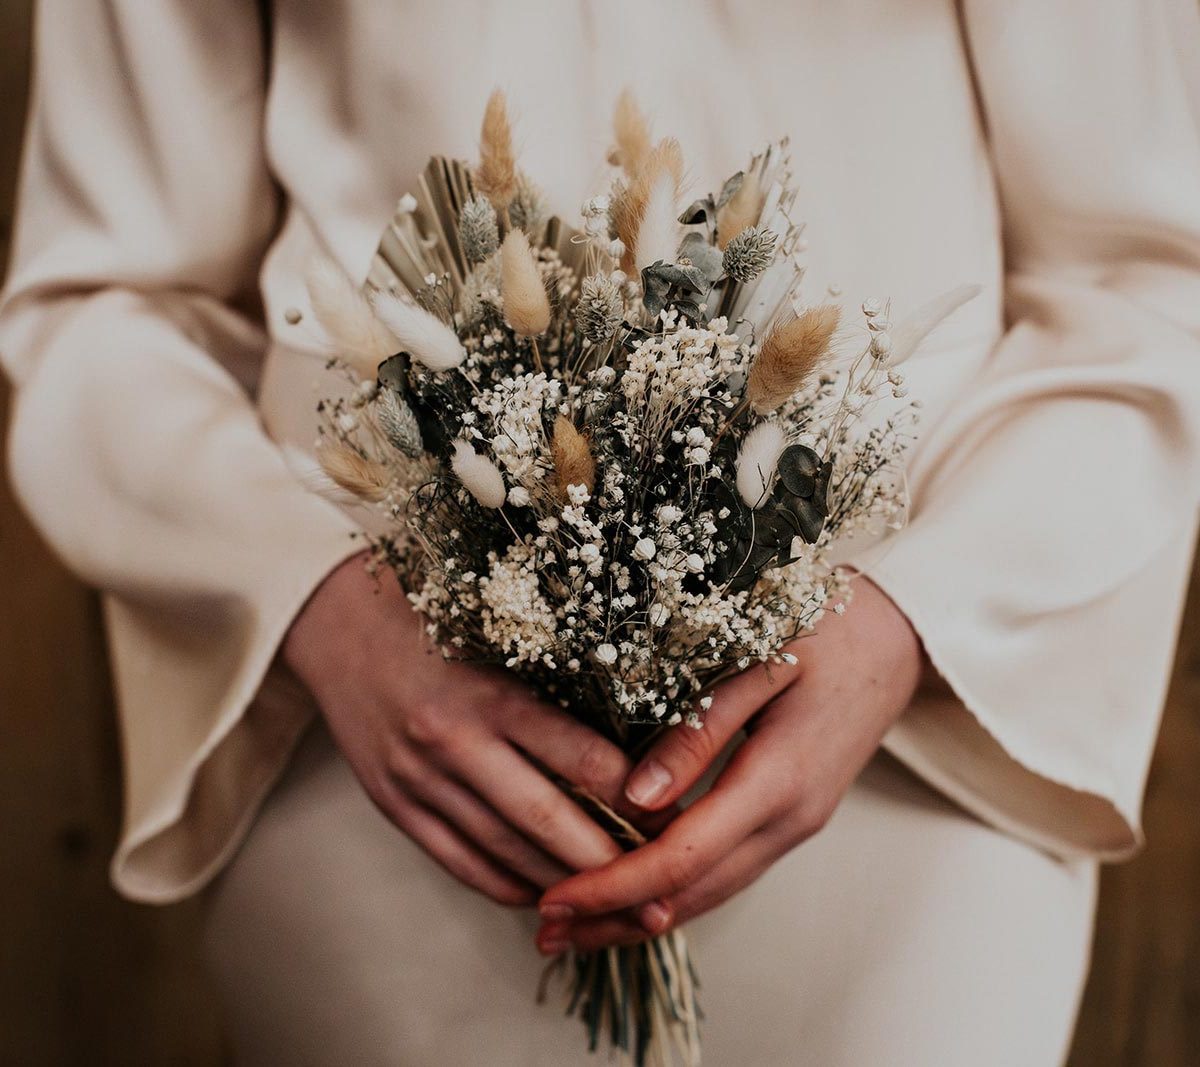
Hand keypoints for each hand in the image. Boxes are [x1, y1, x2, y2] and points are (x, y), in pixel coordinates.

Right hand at [283, 552, 638, 906]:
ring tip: (614, 899)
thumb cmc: (438, 624)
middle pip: (547, 819)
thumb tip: (629, 749)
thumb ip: (552, 690)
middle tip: (659, 881)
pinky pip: (461, 863)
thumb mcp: (500, 639)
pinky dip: (508, 885)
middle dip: (609, 859)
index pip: (580, 757)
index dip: (632, 795)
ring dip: (564, 883)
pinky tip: (546, 893)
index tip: (672, 813)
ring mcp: (419, 779)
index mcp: (491, 692)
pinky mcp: (395, 806)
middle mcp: (454, 740)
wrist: (339, 629)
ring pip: (505, 851)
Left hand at [535, 575, 921, 950]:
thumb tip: (636, 797)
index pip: (683, 856)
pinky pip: (728, 869)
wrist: (898, 639)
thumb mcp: (758, 660)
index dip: (615, 885)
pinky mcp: (792, 816)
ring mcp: (796, 823)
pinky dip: (677, 890)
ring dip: (643, 914)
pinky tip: (638, 891)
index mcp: (779, 780)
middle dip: (616, 918)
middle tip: (545, 930)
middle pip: (693, 894)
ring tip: (577, 926)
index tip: (557, 898)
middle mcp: (790, 819)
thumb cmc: (828, 630)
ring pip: (712, 891)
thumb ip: (698, 729)